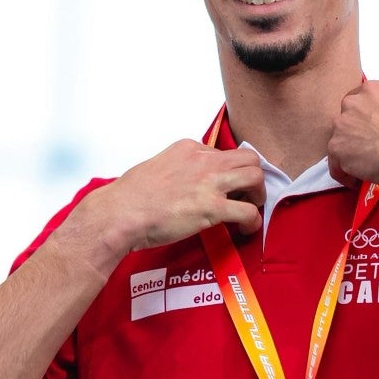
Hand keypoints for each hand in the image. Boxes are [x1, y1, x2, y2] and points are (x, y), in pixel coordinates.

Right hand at [78, 138, 265, 258]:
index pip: (222, 153)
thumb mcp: (156, 168)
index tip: (224, 187)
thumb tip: (185, 185)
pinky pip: (248, 211)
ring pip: (255, 177)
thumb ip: (176, 171)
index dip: (227, 172)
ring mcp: (209, 183)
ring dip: (258, 195)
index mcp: (188, 148)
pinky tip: (246, 230)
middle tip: (247, 196)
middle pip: (248, 158)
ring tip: (250, 209)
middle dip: (253, 178)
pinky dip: (253, 222)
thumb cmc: (129, 197)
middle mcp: (203, 160)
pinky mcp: (212, 208)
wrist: (120, 213)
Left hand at [326, 78, 378, 193]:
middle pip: (344, 121)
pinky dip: (346, 176)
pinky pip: (336, 166)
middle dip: (354, 136)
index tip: (367, 130)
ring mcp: (342, 125)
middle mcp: (353, 103)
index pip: (357, 102)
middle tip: (367, 150)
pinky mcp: (337, 148)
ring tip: (365, 169)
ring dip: (350, 156)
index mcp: (372, 90)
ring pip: (339, 143)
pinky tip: (359, 181)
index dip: (362, 120)